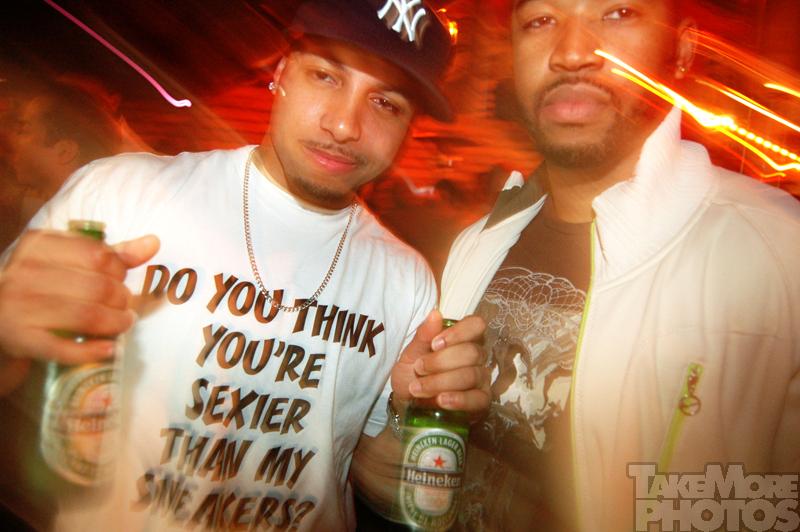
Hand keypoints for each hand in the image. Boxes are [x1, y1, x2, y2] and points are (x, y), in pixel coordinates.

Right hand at [0, 230, 159, 365]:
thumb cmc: (39, 290)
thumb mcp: (68, 264)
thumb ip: (111, 254)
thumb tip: (152, 242)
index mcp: (39, 245)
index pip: (100, 254)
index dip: (120, 271)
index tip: (120, 281)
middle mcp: (25, 271)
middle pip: (98, 286)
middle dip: (121, 299)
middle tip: (124, 307)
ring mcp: (18, 306)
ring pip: (87, 315)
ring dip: (115, 323)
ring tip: (122, 324)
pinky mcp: (18, 339)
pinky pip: (64, 348)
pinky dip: (93, 351)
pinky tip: (108, 349)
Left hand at [391, 309, 488, 414]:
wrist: (407, 403)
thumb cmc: (412, 374)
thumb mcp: (410, 354)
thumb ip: (423, 336)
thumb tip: (435, 314)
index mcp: (462, 339)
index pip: (476, 325)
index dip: (459, 332)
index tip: (435, 344)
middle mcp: (477, 357)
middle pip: (471, 352)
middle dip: (441, 361)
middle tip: (419, 368)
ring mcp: (481, 379)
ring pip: (471, 375)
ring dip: (441, 382)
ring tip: (418, 388)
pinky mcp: (481, 402)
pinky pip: (478, 399)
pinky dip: (459, 400)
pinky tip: (441, 401)